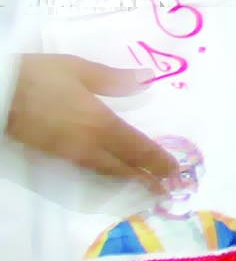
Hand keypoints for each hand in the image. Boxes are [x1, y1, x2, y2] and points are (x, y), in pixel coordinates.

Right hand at [6, 56, 176, 185]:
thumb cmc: (37, 76)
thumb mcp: (78, 70)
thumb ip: (114, 79)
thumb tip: (146, 79)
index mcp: (100, 123)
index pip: (137, 148)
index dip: (157, 161)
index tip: (174, 171)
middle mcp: (88, 145)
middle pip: (123, 167)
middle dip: (146, 179)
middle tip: (165, 190)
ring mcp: (67, 154)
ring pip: (103, 172)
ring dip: (125, 180)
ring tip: (142, 186)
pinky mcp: (50, 156)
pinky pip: (85, 169)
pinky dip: (103, 175)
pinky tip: (108, 175)